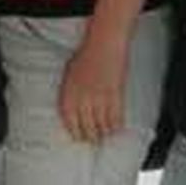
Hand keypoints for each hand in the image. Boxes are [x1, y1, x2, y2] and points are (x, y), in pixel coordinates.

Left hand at [58, 24, 128, 143]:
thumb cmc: (87, 56)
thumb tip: (74, 111)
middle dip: (90, 136)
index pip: (70, 122)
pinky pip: (116, 119)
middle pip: (86, 128)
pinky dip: (116, 126)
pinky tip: (116, 128)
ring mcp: (99, 99)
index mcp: (69, 93)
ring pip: (102, 126)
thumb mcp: (70, 75)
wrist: (104, 45)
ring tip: (105, 135)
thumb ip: (71, 93)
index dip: (75, 132)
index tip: (78, 137)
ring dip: (104, 134)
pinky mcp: (114, 97)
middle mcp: (83, 99)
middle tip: (93, 140)